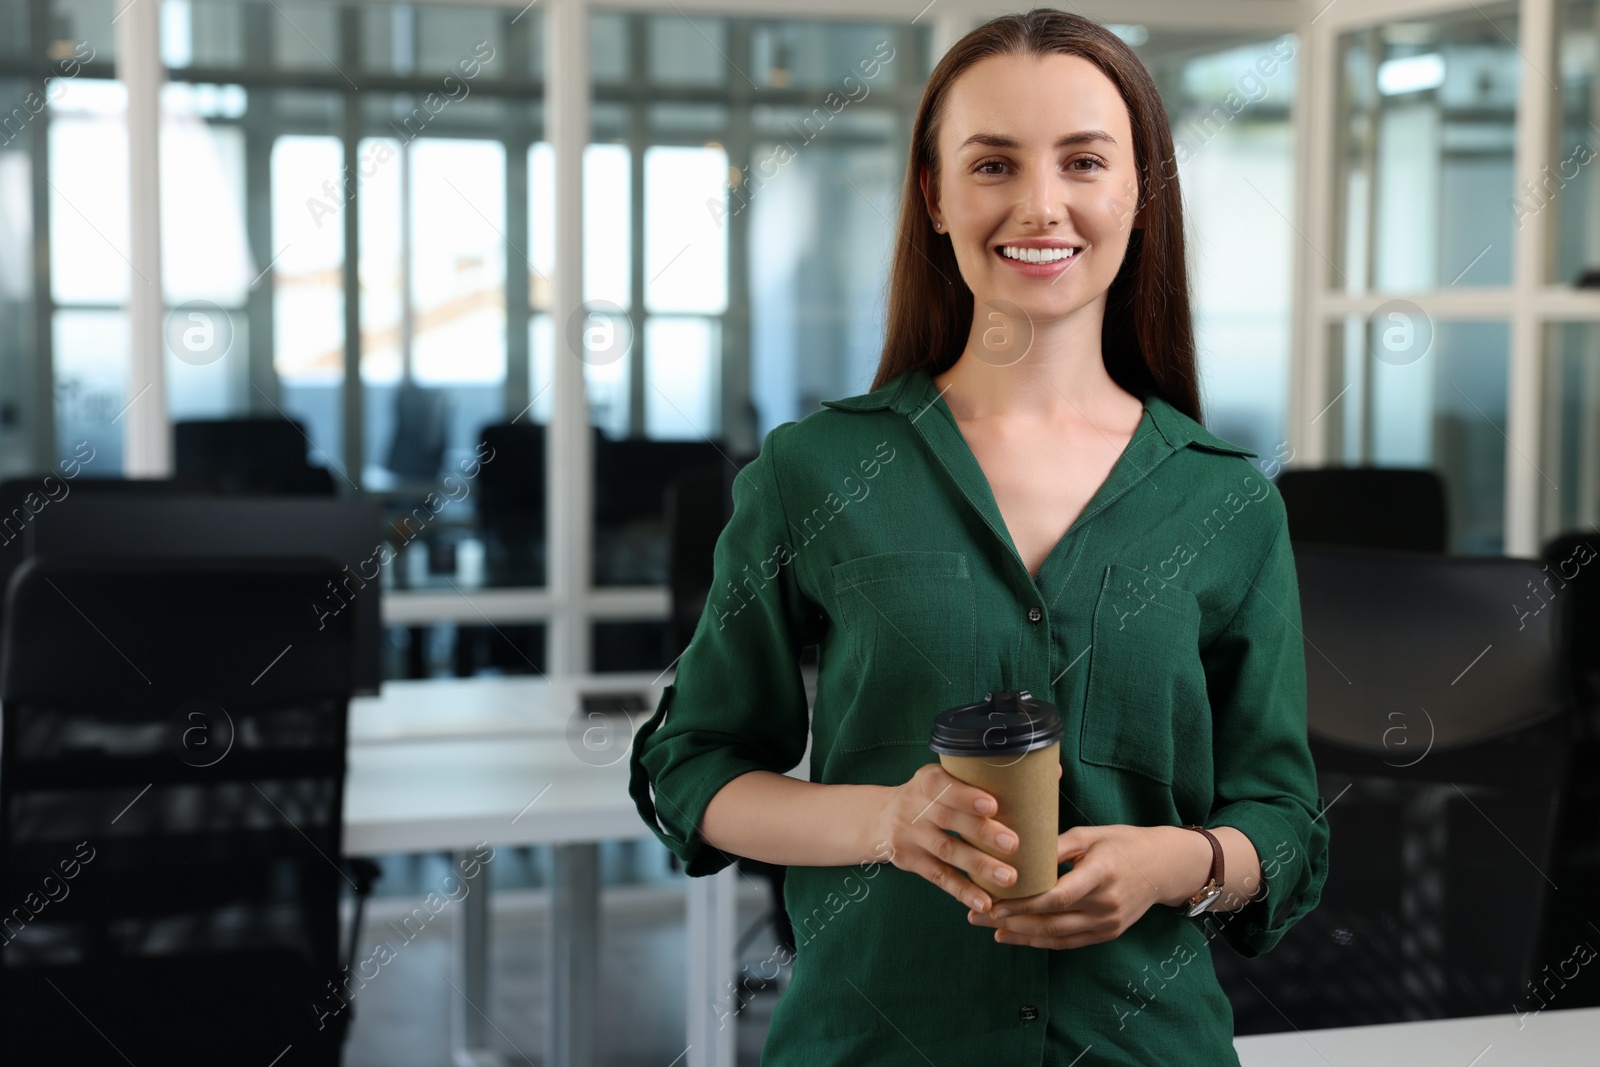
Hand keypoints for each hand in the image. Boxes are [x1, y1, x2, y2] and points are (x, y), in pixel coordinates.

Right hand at [870, 762, 1063, 913]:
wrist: (881, 818)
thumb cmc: (934, 796)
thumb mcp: (947, 778)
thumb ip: (988, 778)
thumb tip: (1051, 772)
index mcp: (927, 780)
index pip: (943, 785)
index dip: (966, 796)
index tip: (993, 805)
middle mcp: (915, 806)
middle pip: (948, 819)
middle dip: (982, 832)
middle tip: (1014, 844)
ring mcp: (910, 836)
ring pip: (946, 851)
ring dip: (978, 866)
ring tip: (1009, 879)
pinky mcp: (910, 862)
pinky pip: (939, 878)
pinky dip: (963, 891)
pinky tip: (985, 903)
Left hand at [965, 823, 1210, 948]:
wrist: (1164, 867)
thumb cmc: (1122, 843)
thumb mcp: (1090, 835)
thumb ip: (1054, 846)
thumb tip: (1014, 853)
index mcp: (1102, 873)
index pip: (1058, 895)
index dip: (1024, 903)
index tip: (993, 902)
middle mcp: (1106, 904)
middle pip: (1051, 920)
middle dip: (1010, 920)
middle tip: (975, 915)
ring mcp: (1108, 923)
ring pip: (1055, 936)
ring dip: (1019, 934)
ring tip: (987, 927)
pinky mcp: (1107, 934)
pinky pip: (1067, 943)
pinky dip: (1038, 942)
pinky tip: (1014, 936)